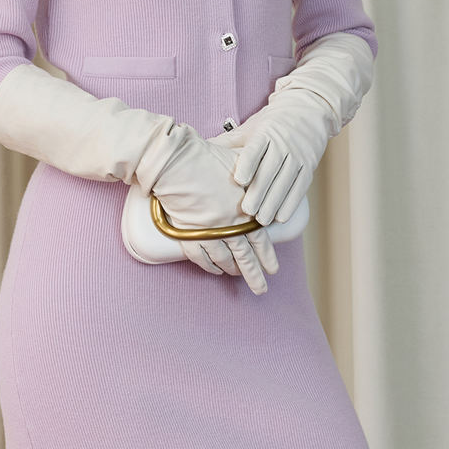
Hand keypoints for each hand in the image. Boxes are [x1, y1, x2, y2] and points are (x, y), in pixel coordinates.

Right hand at [149, 130, 278, 292]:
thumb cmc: (207, 159)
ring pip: (223, 259)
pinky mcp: (188, 234)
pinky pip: (200, 257)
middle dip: (254, 275)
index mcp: (243, 211)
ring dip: (231, 270)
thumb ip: (251, 178)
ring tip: (237, 276)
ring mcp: (207, 232)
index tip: (273, 269)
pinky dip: (208, 266)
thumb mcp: (240, 166)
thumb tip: (261, 180)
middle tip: (261, 289)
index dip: (267, 256)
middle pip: (244, 257)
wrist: (176, 164)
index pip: (260, 240)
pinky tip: (215, 270)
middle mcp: (228, 226)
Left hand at [222, 33, 376, 221]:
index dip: (248, 165)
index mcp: (266, 133)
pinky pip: (300, 187)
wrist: (309, 108)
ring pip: (285, 182)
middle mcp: (283, 144)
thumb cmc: (273, 122)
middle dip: (259, 193)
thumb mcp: (252, 126)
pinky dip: (291, 203)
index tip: (239, 180)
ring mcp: (298, 155)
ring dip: (273, 203)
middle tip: (247, 212)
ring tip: (260, 220)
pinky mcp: (309, 165)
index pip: (256, 150)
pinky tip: (280, 217)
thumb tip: (203, 150)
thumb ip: (230, 141)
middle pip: (270, 171)